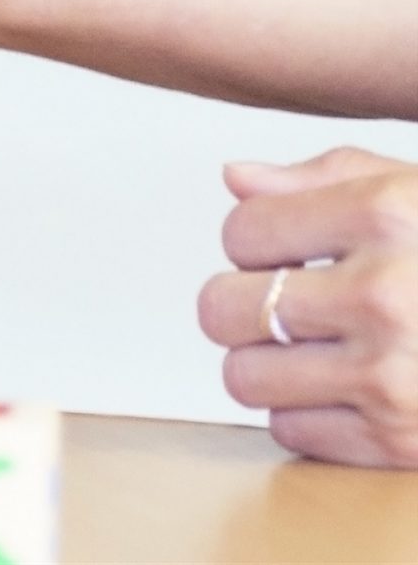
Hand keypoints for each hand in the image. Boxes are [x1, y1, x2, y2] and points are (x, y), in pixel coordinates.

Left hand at [197, 147, 417, 467]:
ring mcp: (395, 373)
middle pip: (222, 309)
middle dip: (244, 306)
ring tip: (318, 348)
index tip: (289, 251)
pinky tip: (351, 390)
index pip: (241, 232)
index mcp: (386, 217)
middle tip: (291, 304)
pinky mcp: (403, 441)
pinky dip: (309, 415)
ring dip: (270, 366)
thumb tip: (237, 180)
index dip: (257, 243)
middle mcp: (387, 294)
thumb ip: (323, 179)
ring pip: (244, 378)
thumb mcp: (416, 192)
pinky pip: (290, 431)